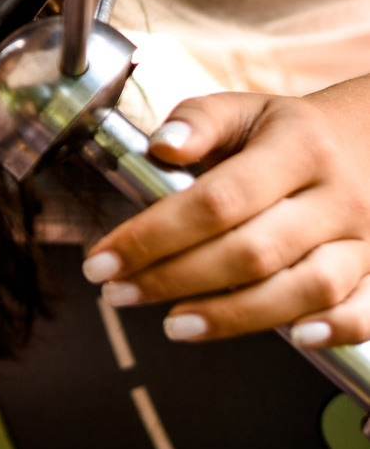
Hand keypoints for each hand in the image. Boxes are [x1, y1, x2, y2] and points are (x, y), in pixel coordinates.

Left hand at [81, 78, 369, 346]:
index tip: (104, 258)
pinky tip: (293, 339)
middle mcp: (335, 196)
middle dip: (176, 280)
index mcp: (296, 147)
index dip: (156, 235)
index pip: (218, 199)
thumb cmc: (289, 134)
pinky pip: (364, 311)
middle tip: (119, 293)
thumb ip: (198, 120)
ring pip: (306, 288)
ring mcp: (363, 239)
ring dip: (236, 316)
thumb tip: (162, 146)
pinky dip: (334, 329)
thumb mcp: (245, 109)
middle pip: (253, 251)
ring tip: (175, 324)